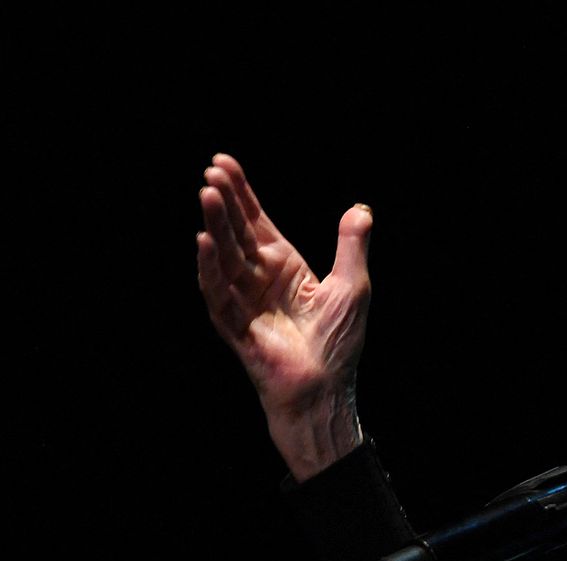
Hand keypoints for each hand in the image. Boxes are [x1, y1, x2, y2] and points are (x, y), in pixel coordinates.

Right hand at [196, 153, 372, 480]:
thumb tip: (360, 209)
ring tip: (207, 194)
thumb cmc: (338, 343)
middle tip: (212, 172)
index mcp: (285, 267)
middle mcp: (259, 280)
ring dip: (215, 226)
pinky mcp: (235, 326)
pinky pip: (218, 293)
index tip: (223, 162)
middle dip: (223, 202)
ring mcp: (244, 301)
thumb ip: (351, 246)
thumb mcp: (353, 286)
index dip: (241, 194)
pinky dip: (210, 269)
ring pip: (224, 256)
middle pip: (237, 232)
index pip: (257, 222)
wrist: (327, 390)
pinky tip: (205, 242)